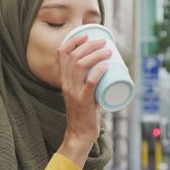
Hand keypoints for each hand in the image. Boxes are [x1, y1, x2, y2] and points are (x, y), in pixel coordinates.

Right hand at [56, 34, 110, 166]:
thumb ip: (89, 81)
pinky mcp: (84, 102)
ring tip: (108, 51)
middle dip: (89, 45)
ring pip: (81, 66)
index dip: (72, 41)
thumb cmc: (84, 112)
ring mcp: (74, 93)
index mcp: (63, 80)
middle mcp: (66, 84)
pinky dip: (98, 71)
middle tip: (103, 42)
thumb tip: (107, 66)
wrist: (79, 134)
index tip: (86, 35)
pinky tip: (106, 65)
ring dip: (95, 55)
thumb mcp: (80, 92)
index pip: (61, 54)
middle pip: (73, 56)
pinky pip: (90, 83)